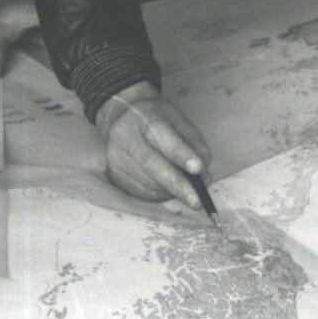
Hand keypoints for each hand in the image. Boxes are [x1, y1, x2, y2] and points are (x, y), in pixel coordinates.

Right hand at [95, 82, 212, 209]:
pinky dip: (160, 196)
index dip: (181, 154)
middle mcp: (126, 137)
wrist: (119, 119)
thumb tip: (203, 173)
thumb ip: (194, 142)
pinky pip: (141, 193)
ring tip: (188, 193)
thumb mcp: (177, 119)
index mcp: (145, 118)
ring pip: (147, 182)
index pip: (162, 136)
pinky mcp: (114, 175)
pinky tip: (169, 191)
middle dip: (177, 185)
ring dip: (171, 192)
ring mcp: (117, 158)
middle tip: (197, 201)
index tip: (198, 168)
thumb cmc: (155, 120)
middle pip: (152, 163)